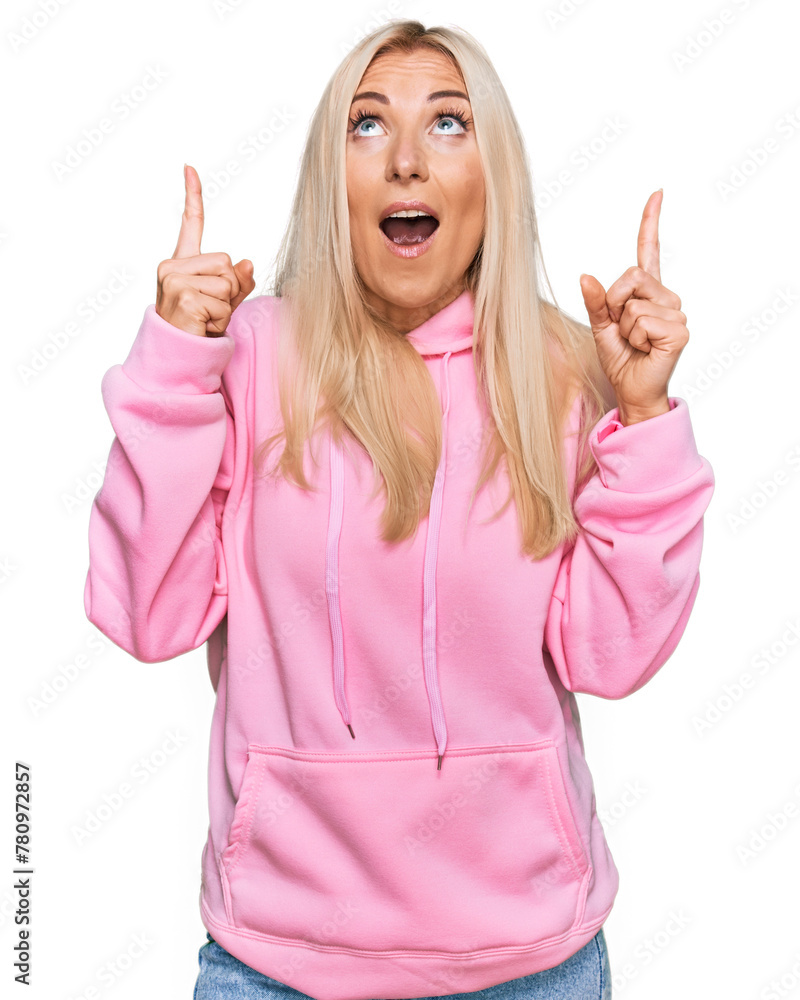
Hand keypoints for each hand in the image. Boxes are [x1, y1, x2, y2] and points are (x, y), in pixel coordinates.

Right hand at [155, 164, 254, 336]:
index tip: (190, 168)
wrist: (177, 357)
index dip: (193, 196)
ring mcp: (174, 281)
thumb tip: (248, 264)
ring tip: (205, 319)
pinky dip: (220, 319)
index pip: (191, 224)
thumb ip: (237, 282)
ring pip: (227, 282)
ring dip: (225, 307)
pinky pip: (223, 302)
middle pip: (226, 261)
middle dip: (229, 289)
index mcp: (180, 263)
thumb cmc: (198, 327)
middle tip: (210, 310)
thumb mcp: (222, 301)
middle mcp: (172, 267)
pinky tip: (202, 326)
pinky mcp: (183, 297)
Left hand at [579, 189, 688, 424]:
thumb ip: (595, 302)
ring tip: (635, 343)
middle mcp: (666, 298)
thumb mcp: (600, 327)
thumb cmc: (621, 359)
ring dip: (624, 327)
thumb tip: (585, 276)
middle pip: (631, 276)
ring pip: (634, 303)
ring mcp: (676, 313)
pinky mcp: (679, 331)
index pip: (649, 251)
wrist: (632, 390)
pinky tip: (646, 350)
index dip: (651, 222)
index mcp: (647, 293)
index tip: (657, 193)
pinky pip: (642, 321)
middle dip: (615, 304)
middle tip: (622, 330)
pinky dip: (635, 338)